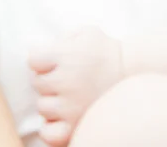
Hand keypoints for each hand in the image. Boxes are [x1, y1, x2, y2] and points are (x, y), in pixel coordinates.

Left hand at [29, 27, 123, 146]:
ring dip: (52, 100)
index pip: (33, 60)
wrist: (133, 72)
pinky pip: (48, 133)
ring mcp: (70, 106)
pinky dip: (51, 127)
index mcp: (66, 56)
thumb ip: (61, 38)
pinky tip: (62, 116)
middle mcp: (65, 81)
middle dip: (48, 78)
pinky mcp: (76, 125)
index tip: (52, 60)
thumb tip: (35, 48)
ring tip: (69, 93)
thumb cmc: (106, 50)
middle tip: (66, 75)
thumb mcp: (86, 33)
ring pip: (43, 106)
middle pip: (37, 82)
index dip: (41, 59)